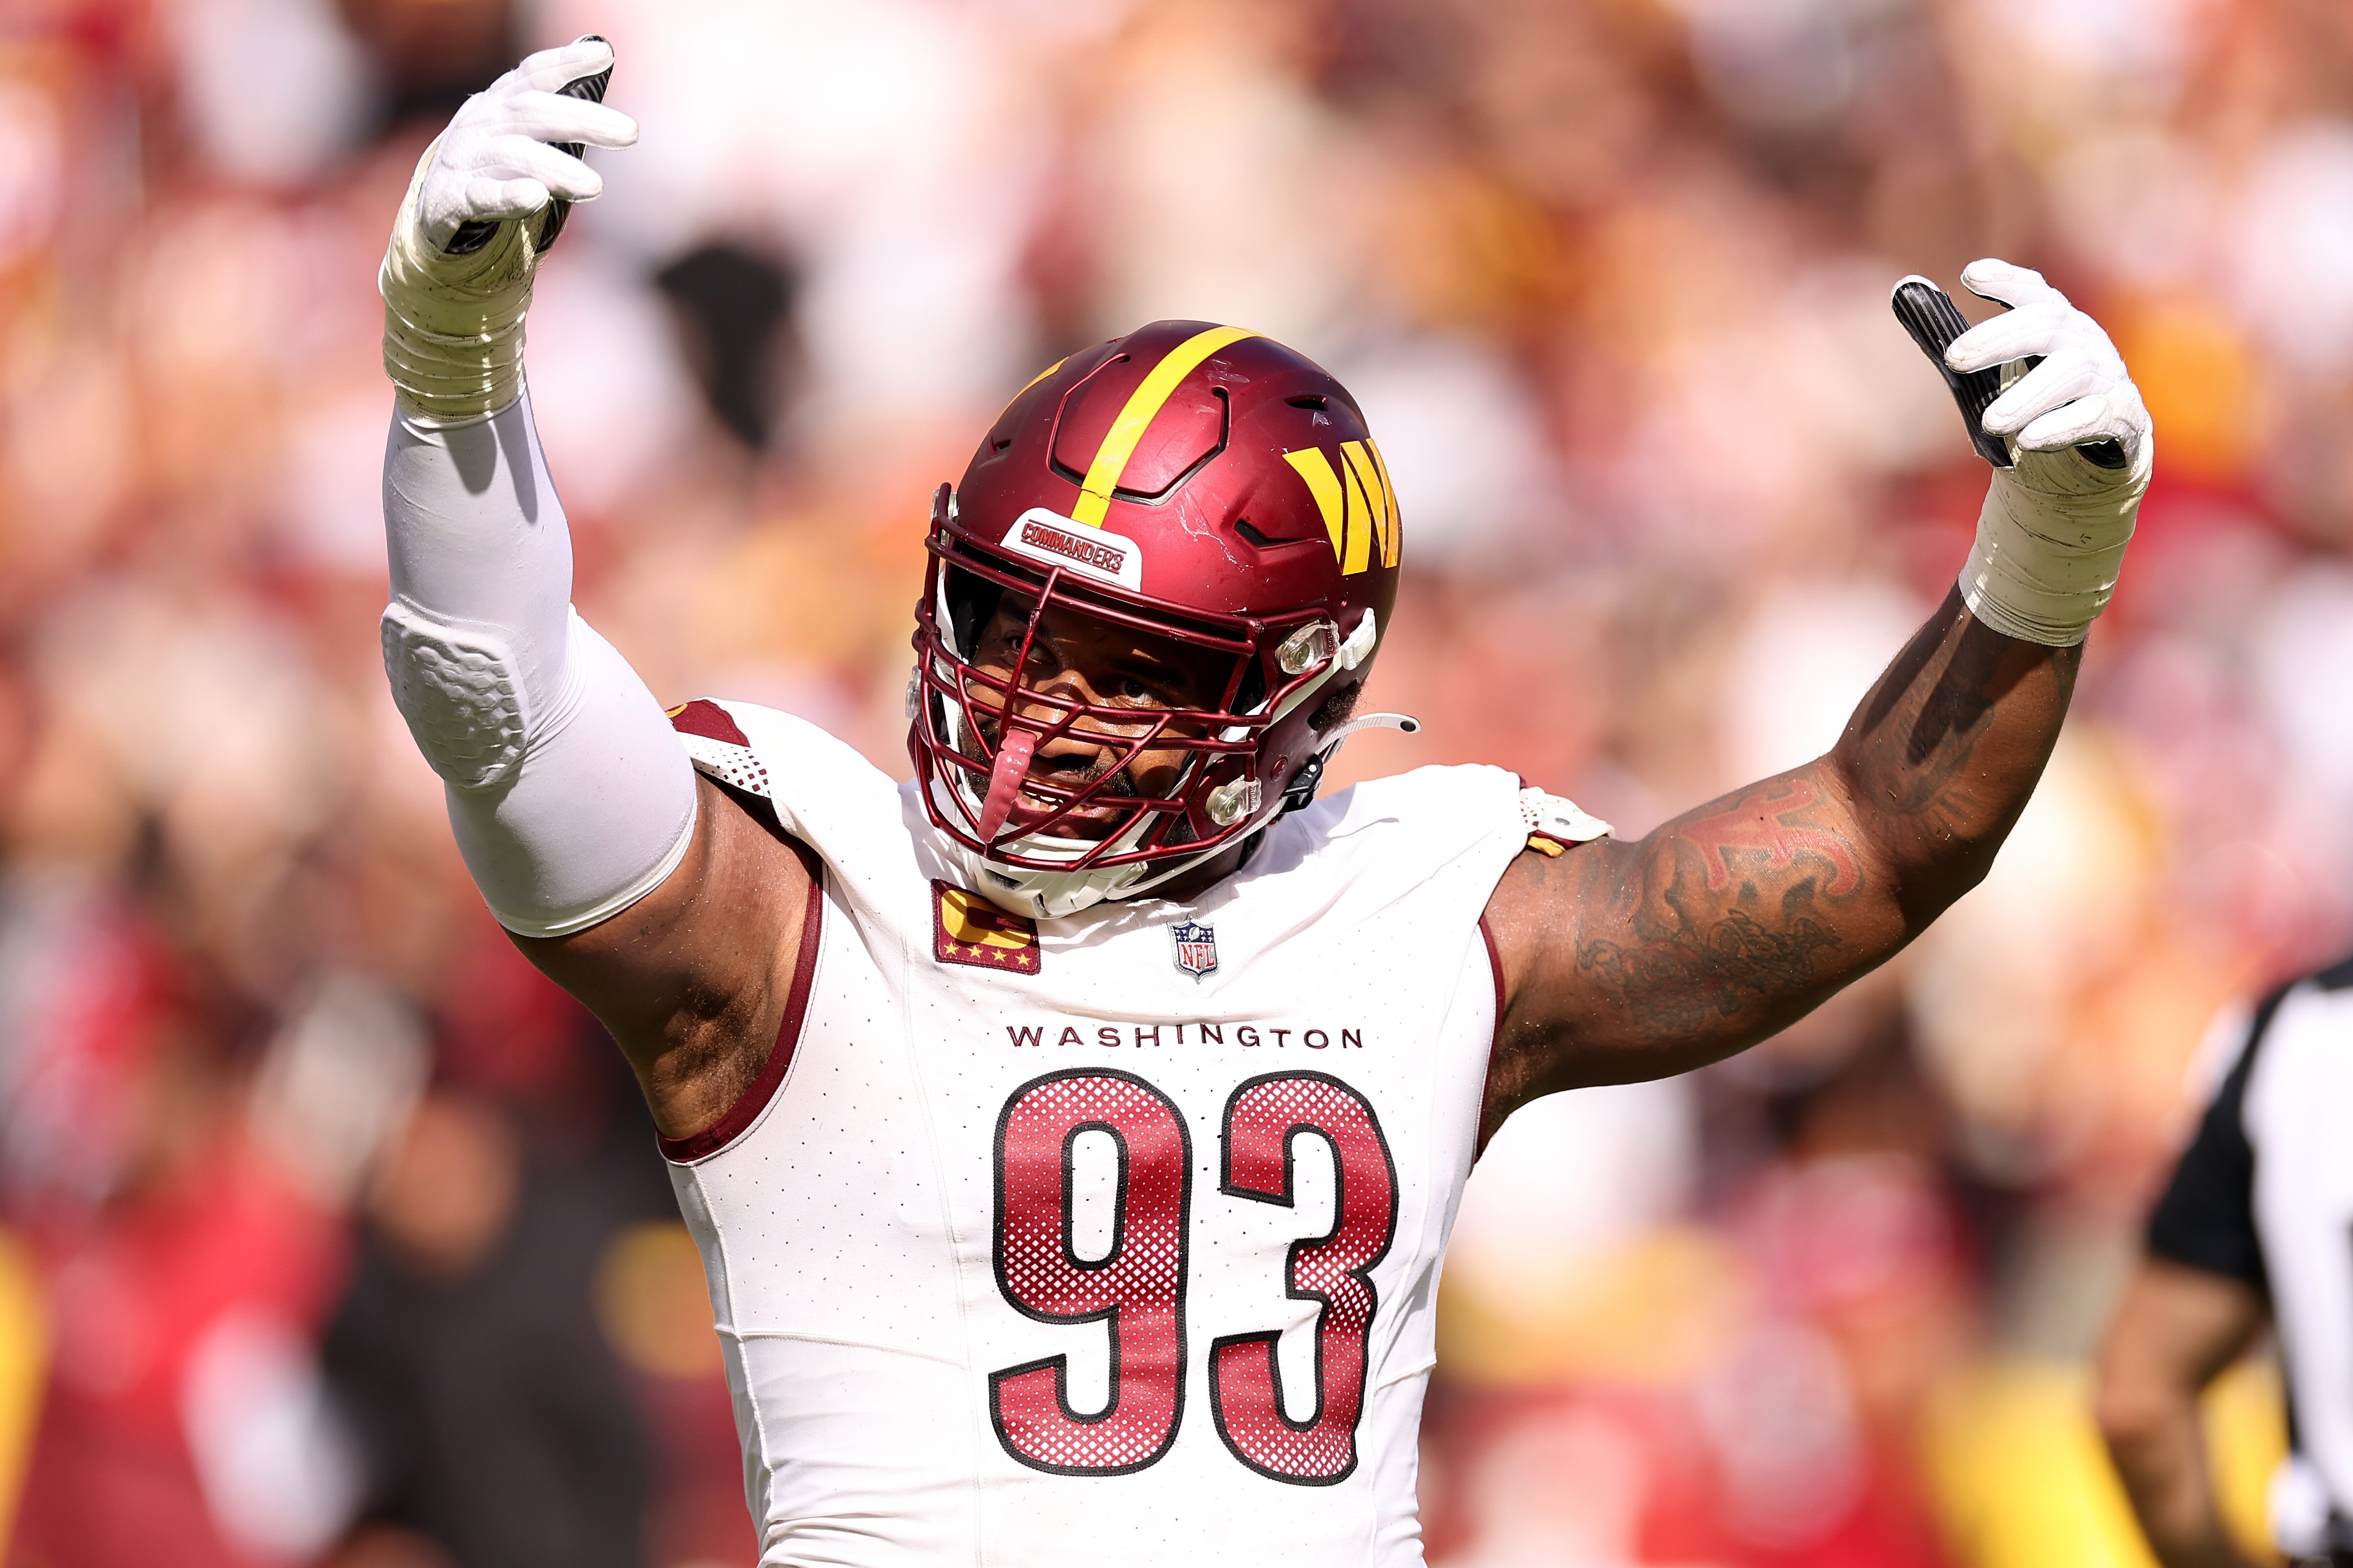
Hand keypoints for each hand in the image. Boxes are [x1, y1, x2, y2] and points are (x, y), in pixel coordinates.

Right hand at [414, 37, 637, 251]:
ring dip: (556, 168)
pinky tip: (535, 197)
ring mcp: (464, 159)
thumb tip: (602, 52)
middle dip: (582, 120)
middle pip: (532, 113)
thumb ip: (557, 104)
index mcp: (500, 103)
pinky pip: (481, 195)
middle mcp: (482, 123)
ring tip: (594, 187)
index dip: (565, 62)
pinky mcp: (450, 198)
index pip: (534, 75)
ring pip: (512, 155)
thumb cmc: (491, 161)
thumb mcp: (519, 128)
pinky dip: (509, 195)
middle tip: (630, 133)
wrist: (431, 206)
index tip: (603, 54)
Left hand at [1946, 259, 2150, 468]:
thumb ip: (1957, 339)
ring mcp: (2106, 374)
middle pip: (2046, 325)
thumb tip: (1903, 293)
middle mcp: (2082, 339)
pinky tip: (2028, 440)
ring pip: (2072, 372)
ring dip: (2027, 396)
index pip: (2033, 291)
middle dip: (1999, 339)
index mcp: (2054, 322)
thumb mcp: (2005, 364)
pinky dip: (2059, 427)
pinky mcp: (2120, 413)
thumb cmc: (2042, 388)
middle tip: (1953, 359)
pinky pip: (2094, 416)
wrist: (2109, 429)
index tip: (1971, 275)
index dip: (2006, 280)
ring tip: (1990, 422)